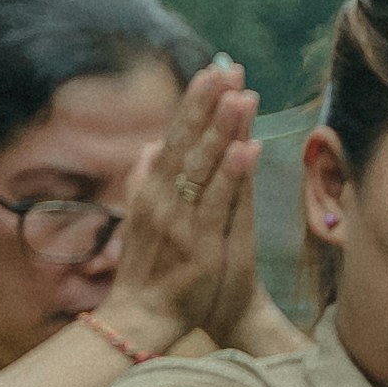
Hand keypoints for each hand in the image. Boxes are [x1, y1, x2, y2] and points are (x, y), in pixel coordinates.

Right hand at [104, 61, 272, 351]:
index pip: (177, 136)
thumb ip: (147, 182)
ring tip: (242, 96)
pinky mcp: (200, 242)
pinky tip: (246, 148)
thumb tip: (150, 147)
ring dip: (222, 129)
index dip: (195, 104)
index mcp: (154, 189)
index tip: (214, 71)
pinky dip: (231, 174)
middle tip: (228, 69)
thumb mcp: (143, 219)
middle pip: (187, 141)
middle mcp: (164, 198)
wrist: (141, 317)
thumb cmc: (149, 269)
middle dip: (208, 104)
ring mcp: (181, 219)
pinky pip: (218, 202)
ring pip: (204, 165)